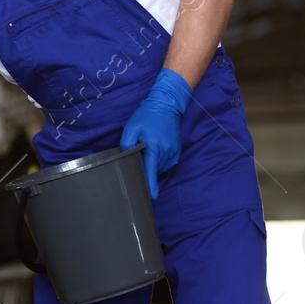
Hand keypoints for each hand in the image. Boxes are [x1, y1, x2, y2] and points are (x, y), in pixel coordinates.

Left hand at [119, 68, 192, 198]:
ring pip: (159, 168)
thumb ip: (127, 143)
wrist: (167, 106)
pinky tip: (154, 148)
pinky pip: (164, 163)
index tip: (151, 197)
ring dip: (152, 162)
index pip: (152, 171)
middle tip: (139, 150)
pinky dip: (158, 160)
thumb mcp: (132, 127)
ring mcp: (174, 154)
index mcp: (155, 148)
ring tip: (147, 146)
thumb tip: (127, 157)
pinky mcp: (177, 153)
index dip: (150, 185)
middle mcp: (167, 153)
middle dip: (145, 166)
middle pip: (153, 170)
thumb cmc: (147, 116)